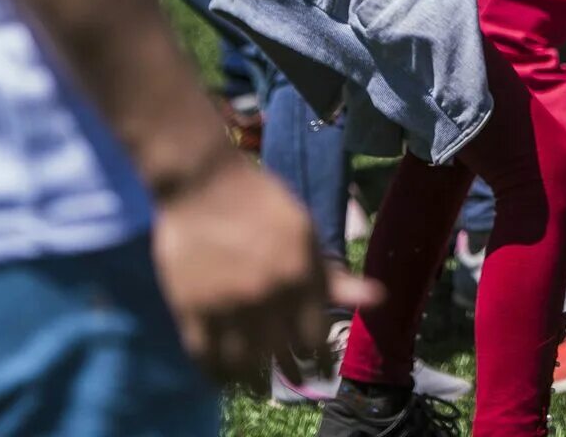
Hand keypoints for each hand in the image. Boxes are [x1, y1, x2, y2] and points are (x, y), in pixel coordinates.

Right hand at [151, 151, 343, 384]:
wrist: (203, 182)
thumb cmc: (261, 202)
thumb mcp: (305, 233)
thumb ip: (332, 275)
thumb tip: (376, 299)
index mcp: (299, 275)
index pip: (316, 338)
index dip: (320, 355)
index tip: (320, 363)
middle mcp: (265, 296)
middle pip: (280, 357)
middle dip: (290, 371)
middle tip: (293, 376)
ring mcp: (225, 306)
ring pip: (243, 366)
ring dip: (253, 379)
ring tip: (258, 383)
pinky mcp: (189, 309)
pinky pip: (205, 358)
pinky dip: (217, 373)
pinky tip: (225, 375)